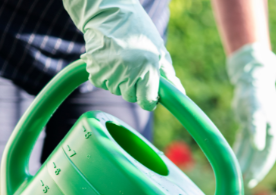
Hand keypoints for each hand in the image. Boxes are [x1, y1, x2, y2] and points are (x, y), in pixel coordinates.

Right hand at [62, 0, 183, 110]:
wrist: (108, 11)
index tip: (147, 93)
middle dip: (133, 86)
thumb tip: (180, 92)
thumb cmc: (137, 30)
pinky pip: (102, 83)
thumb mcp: (157, 49)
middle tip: (132, 66)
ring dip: (118, 80)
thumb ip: (168, 74)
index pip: (147, 102)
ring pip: (116, 90)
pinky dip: (105, 74)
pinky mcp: (95, 70)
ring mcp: (111, 72)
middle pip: (131, 97)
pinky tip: (108, 58)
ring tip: (119, 58)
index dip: (148, 99)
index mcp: (147, 67)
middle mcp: (129, 72)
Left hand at [227, 43, 275, 187]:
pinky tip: (233, 162)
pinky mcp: (249, 127)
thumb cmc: (256, 95)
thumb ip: (257, 129)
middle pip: (260, 157)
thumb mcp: (257, 112)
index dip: (260, 168)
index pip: (268, 155)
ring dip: (244, 163)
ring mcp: (259, 131)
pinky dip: (239, 153)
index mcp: (274, 132)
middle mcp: (268, 134)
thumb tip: (259, 148)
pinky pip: (244, 144)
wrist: (253, 79)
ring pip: (251, 152)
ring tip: (237, 176)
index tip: (252, 179)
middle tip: (245, 183)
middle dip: (253, 169)